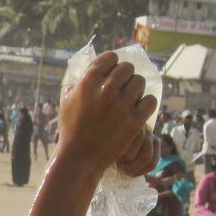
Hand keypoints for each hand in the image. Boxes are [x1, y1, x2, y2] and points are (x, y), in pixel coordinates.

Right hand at [57, 52, 157, 173]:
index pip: (111, 57)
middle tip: (123, 88)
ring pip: (140, 82)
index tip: (112, 74)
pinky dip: (146, 104)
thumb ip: (75, 85)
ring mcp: (122, 104)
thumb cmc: (70, 130)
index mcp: (88, 80)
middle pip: (128, 68)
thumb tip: (83, 74)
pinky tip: (139, 109)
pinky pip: (150, 100)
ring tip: (131, 99)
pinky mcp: (135, 120)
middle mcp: (107, 88)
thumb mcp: (65, 103)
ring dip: (137, 89)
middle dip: (126, 77)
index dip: (112, 65)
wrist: (79, 158)